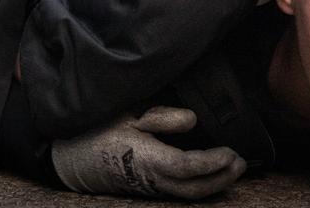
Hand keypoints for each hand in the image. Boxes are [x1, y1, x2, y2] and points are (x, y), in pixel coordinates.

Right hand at [50, 106, 246, 198]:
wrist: (69, 158)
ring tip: (233, 169)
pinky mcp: (147, 188)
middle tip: (241, 162)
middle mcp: (150, 179)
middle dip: (220, 179)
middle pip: (193, 189)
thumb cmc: (96, 132)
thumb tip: (192, 121)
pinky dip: (200, 185)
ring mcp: (149, 187)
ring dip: (213, 184)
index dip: (211, 162)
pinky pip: (178, 192)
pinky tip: (210, 174)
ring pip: (187, 194)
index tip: (230, 151)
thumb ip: (160, 118)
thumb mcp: (125, 115)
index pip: (186, 166)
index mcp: (145, 159)